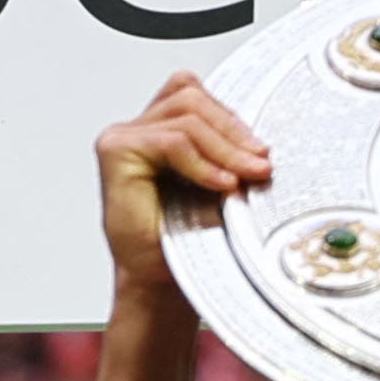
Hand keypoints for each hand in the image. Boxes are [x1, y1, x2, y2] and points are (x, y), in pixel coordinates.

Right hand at [98, 73, 272, 295]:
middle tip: (261, 162)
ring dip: (225, 146)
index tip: (261, 151)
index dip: (230, 118)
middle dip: (233, 130)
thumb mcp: (215, 186)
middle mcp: (136, 129)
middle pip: (191, 98)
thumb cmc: (181, 243)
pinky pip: (171, 142)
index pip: (195, 97)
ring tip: (248, 175)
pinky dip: (203, 162)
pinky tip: (222, 185)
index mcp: (157, 131)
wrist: (156, 283)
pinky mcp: (117, 152)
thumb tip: (261, 141)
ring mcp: (123, 138)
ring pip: (185, 115)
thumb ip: (225, 154)